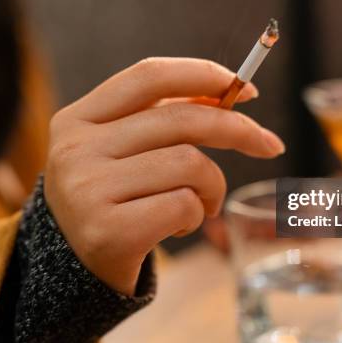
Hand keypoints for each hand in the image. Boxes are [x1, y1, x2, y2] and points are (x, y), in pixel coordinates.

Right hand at [44, 58, 284, 294]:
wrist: (73, 267)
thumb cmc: (113, 198)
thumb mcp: (124, 149)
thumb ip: (165, 118)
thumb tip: (231, 92)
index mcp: (78, 118)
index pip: (150, 76)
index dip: (205, 75)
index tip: (246, 89)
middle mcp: (76, 149)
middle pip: (181, 120)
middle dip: (238, 129)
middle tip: (267, 144)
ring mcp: (88, 190)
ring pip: (190, 164)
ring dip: (213, 186)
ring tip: (203, 203)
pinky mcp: (109, 232)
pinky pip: (184, 205)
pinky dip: (197, 215)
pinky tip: (179, 226)